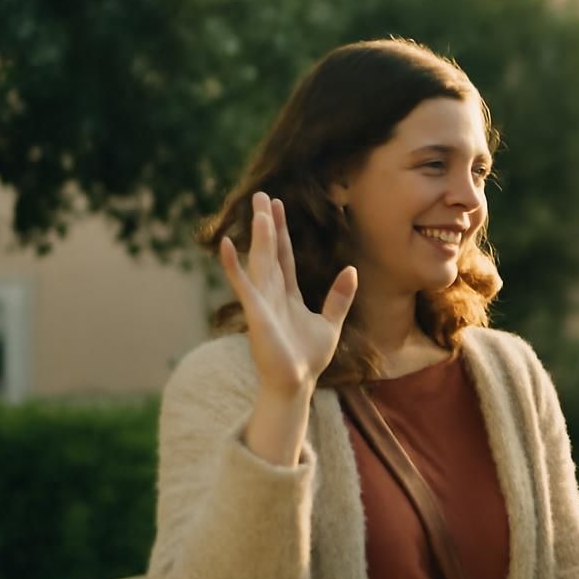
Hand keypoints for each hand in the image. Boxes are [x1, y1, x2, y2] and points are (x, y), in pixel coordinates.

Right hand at [219, 191, 356, 400]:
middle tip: (262, 195)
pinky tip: (227, 245)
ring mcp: (262, 302)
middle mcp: (272, 293)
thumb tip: (351, 270)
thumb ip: (339, 297)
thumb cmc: (309, 357)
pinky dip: (234, 266)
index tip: (278, 206)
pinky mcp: (256, 313)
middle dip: (267, 224)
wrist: (298, 383)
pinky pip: (244, 285)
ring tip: (257, 211)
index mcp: (288, 294)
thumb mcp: (331, 323)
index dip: (281, 232)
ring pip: (260, 262)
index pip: (284, 256)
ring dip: (259, 237)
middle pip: (269, 252)